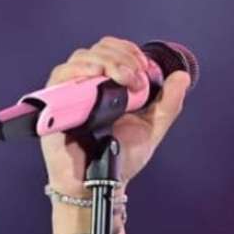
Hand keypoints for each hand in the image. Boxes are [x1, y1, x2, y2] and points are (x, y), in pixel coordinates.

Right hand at [40, 36, 190, 194]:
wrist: (99, 183)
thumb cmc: (118, 159)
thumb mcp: (151, 128)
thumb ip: (168, 103)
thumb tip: (181, 77)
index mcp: (106, 86)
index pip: (110, 50)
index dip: (128, 51)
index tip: (143, 68)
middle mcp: (86, 87)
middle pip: (96, 49)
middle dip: (121, 57)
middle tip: (135, 77)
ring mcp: (68, 95)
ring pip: (79, 59)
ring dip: (105, 62)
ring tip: (123, 80)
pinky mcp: (53, 107)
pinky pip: (59, 78)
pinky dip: (78, 71)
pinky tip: (95, 78)